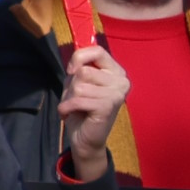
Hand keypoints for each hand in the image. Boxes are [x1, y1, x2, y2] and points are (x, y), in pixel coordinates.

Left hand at [55, 41, 129, 179]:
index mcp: (116, 72)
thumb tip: (77, 61)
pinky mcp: (108, 106)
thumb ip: (80, 67)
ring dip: (70, 98)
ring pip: (79, 85)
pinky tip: (71, 114)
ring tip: (76, 107)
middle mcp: (121, 81)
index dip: (79, 57)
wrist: (85, 138)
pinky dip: (67, 108)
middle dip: (73, 85)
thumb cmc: (81, 109)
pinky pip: (78, 99)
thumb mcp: (79, 83)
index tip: (71, 71)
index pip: (97, 51)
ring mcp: (117, 94)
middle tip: (77, 99)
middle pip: (84, 70)